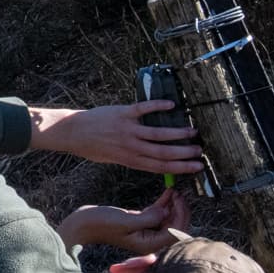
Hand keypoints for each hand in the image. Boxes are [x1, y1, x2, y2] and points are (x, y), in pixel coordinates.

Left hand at [28, 100, 206, 174]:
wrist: (73, 132)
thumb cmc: (92, 147)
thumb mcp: (113, 159)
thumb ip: (133, 159)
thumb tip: (152, 161)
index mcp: (131, 160)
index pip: (161, 167)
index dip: (181, 167)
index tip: (196, 166)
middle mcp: (131, 147)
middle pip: (163, 153)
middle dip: (184, 153)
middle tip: (200, 151)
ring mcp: (128, 129)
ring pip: (158, 133)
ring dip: (178, 133)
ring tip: (193, 131)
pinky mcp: (123, 113)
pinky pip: (144, 109)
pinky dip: (158, 106)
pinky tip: (172, 105)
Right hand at [60, 188, 191, 253]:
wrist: (83, 224)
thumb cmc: (101, 224)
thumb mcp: (126, 220)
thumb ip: (149, 218)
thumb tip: (167, 212)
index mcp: (149, 245)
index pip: (175, 233)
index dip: (181, 216)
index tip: (179, 199)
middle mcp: (150, 240)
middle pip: (175, 227)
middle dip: (180, 211)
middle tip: (179, 193)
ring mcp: (146, 232)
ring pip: (168, 219)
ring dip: (173, 206)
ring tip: (174, 190)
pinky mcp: (140, 222)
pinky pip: (157, 214)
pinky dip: (164, 204)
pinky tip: (168, 191)